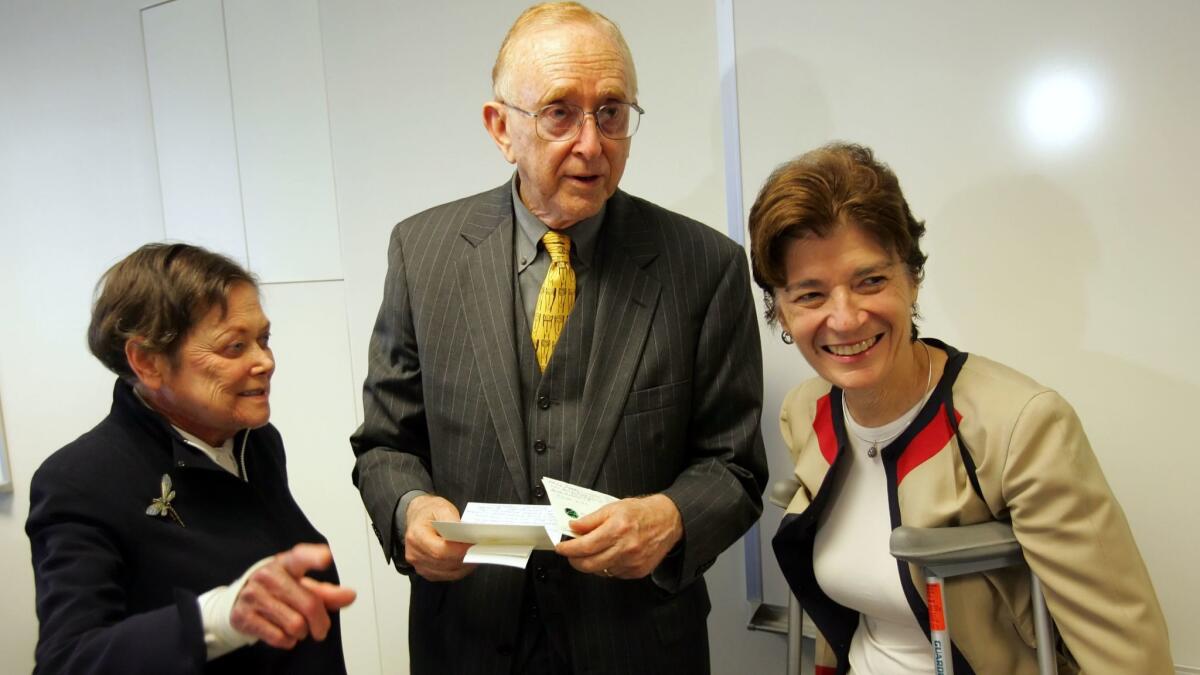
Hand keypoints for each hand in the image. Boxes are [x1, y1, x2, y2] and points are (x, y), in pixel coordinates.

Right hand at [230, 543, 356, 648]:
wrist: (238, 600)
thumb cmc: (277, 589)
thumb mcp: (301, 585)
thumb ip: (326, 592)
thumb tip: (350, 596)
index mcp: (286, 563)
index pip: (301, 557)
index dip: (314, 557)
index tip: (326, 557)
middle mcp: (268, 575)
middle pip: (309, 605)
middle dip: (321, 622)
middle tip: (321, 629)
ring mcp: (254, 595)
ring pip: (296, 625)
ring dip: (302, 633)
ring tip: (298, 627)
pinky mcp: (244, 616)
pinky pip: (279, 637)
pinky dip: (288, 641)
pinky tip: (284, 634)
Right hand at [404, 495, 476, 581]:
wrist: (418, 516)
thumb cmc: (429, 512)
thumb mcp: (442, 508)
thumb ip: (452, 520)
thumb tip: (465, 534)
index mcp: (416, 535)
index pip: (439, 551)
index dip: (459, 551)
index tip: (474, 545)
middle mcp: (414, 553)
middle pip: (444, 563)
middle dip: (464, 558)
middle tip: (480, 550)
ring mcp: (419, 564)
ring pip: (447, 573)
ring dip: (464, 566)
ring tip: (476, 555)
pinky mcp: (425, 571)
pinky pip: (446, 576)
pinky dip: (459, 570)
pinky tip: (467, 561)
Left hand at [554, 494, 682, 578]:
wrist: (669, 520)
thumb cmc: (642, 512)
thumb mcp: (614, 507)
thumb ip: (591, 519)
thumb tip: (573, 526)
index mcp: (618, 529)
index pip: (585, 546)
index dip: (569, 549)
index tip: (561, 548)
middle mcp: (626, 548)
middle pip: (590, 564)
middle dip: (575, 561)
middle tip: (570, 554)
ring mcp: (633, 562)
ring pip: (601, 572)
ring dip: (590, 564)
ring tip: (591, 553)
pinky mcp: (638, 571)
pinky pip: (614, 574)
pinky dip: (607, 567)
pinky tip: (609, 556)